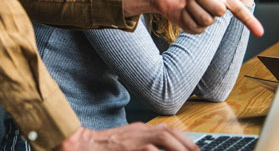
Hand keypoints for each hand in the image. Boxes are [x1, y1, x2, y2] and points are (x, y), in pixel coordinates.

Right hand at [56, 121, 199, 150]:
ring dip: (177, 147)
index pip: (168, 130)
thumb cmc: (105, 147)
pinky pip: (149, 150)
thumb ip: (145, 145)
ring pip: (162, 138)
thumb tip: (158, 148)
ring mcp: (134, 139)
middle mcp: (139, 131)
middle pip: (169, 132)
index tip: (195, 149)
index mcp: (141, 129)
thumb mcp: (128, 142)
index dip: (184, 139)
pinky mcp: (128, 147)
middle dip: (186, 144)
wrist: (82, 145)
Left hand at [123, 0, 263, 36]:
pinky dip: (187, 15)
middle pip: (219, 10)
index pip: (239, 9)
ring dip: (193, 7)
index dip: (250, 21)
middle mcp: (216, 7)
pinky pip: (196, 26)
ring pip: (207, 19)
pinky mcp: (195, 28)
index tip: (261, 33)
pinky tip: (183, 9)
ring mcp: (206, 19)